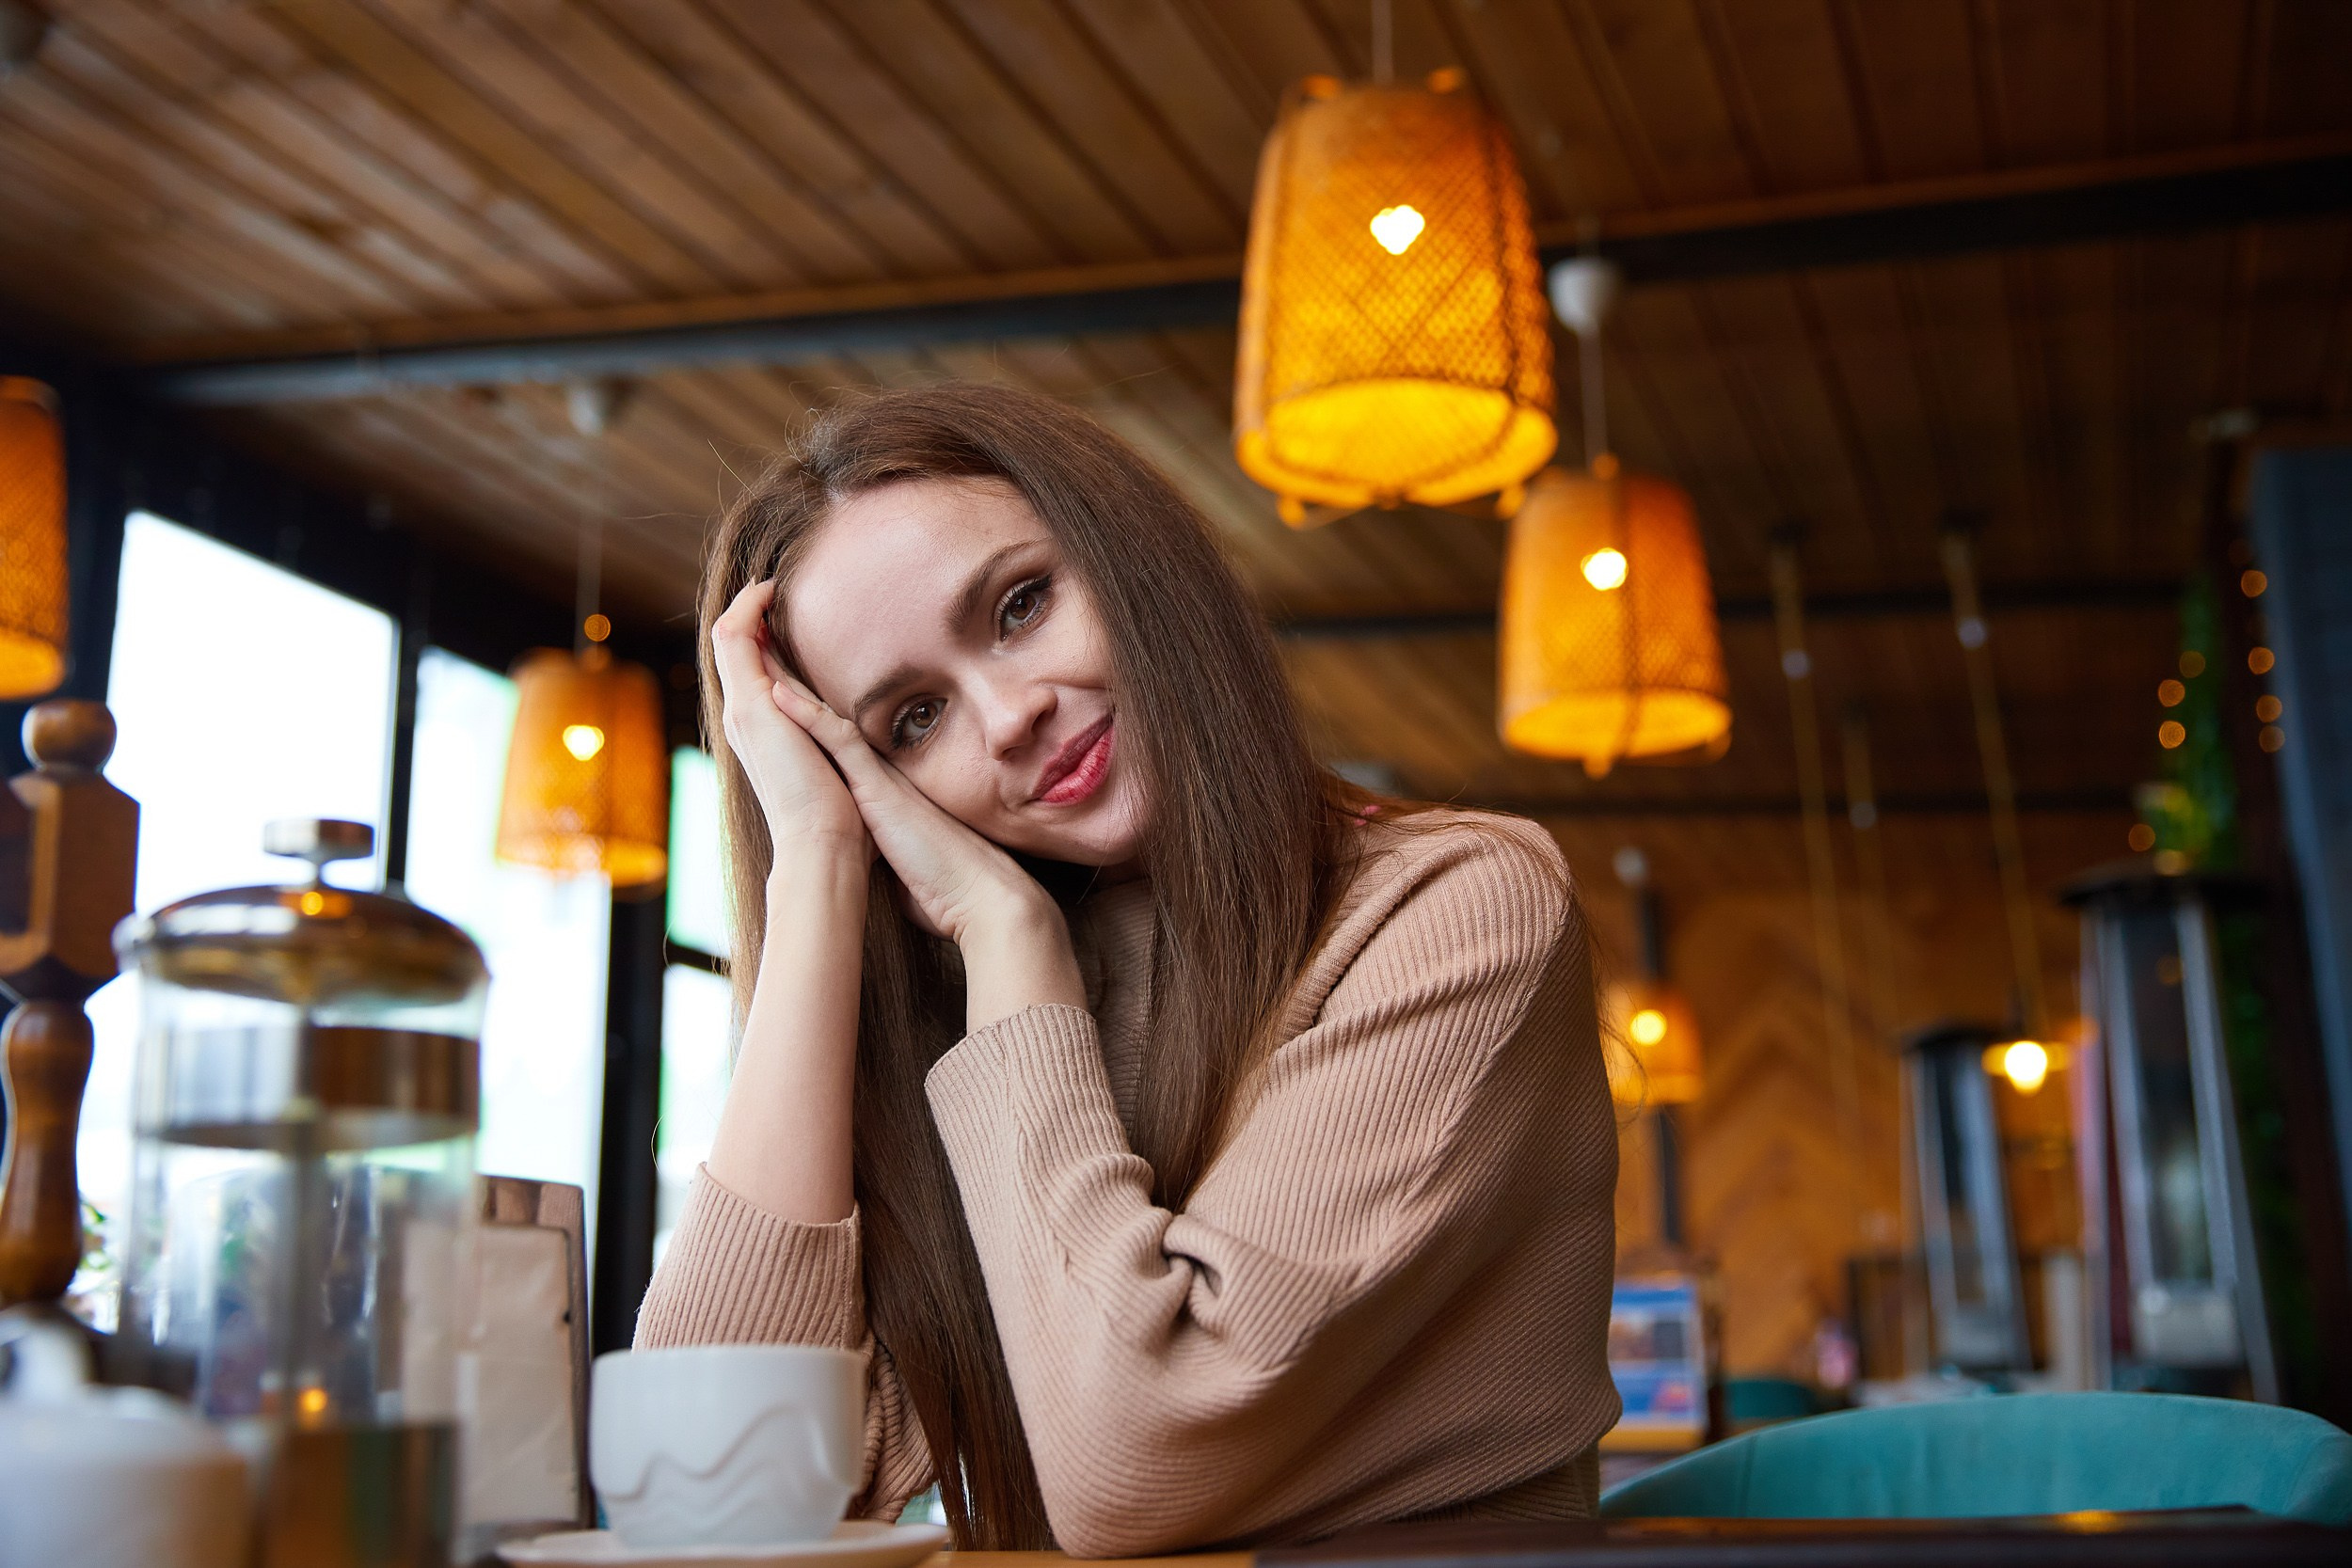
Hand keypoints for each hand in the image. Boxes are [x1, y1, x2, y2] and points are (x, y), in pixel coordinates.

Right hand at [709, 579, 867, 862]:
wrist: (824, 843)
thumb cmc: (842, 819)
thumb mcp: (840, 767)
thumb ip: (838, 746)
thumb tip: (860, 736)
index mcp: (767, 733)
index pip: (757, 674)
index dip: (765, 642)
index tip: (784, 615)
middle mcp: (748, 720)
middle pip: (733, 653)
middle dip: (748, 616)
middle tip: (770, 588)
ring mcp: (744, 711)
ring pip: (725, 639)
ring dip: (743, 606)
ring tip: (768, 582)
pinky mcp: (751, 704)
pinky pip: (733, 639)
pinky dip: (745, 610)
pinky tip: (768, 592)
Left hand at [767, 674, 1046, 946]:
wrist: (981, 896)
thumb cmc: (948, 889)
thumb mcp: (906, 862)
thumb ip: (888, 848)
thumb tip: (879, 859)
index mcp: (884, 794)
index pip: (842, 748)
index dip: (813, 721)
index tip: (785, 696)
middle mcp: (881, 776)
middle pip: (830, 724)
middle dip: (797, 690)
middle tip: (765, 652)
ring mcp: (879, 778)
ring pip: (829, 721)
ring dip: (794, 688)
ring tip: (761, 653)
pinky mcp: (878, 788)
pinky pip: (839, 741)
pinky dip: (809, 715)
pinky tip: (778, 691)